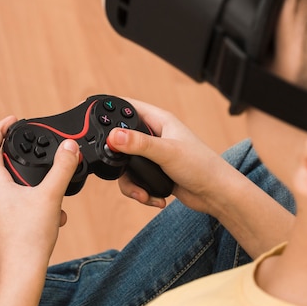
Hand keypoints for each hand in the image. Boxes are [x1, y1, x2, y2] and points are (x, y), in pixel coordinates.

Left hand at [0, 116, 80, 270]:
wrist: (21, 275)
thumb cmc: (29, 238)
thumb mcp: (51, 196)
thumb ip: (62, 168)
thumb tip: (70, 148)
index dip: (0, 128)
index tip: (13, 120)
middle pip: (2, 167)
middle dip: (26, 162)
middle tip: (42, 159)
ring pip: (13, 189)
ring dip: (34, 187)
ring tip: (54, 196)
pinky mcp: (1, 228)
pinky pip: (16, 208)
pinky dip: (34, 206)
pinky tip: (52, 218)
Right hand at [107, 99, 231, 213]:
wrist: (216, 195)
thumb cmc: (203, 166)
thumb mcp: (167, 152)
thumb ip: (138, 144)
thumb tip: (113, 136)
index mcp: (160, 120)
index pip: (128, 107)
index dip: (109, 109)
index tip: (89, 114)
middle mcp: (155, 136)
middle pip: (121, 140)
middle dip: (117, 158)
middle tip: (117, 168)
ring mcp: (154, 155)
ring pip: (125, 165)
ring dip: (130, 183)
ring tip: (142, 193)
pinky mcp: (154, 173)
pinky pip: (135, 180)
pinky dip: (140, 192)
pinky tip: (153, 198)